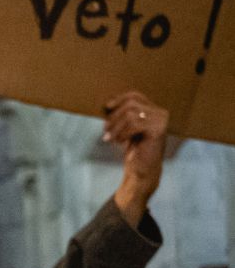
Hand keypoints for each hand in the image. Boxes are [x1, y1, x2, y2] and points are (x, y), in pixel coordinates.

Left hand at [102, 91, 168, 222]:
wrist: (142, 171)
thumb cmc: (134, 150)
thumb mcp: (127, 129)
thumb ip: (123, 115)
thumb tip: (108, 103)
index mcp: (155, 110)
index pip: (135, 95)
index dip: (119, 99)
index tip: (107, 107)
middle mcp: (161, 113)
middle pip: (131, 103)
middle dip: (114, 116)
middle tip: (105, 129)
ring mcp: (161, 121)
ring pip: (130, 113)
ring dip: (115, 126)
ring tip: (109, 138)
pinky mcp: (158, 130)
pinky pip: (134, 123)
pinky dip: (122, 132)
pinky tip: (118, 142)